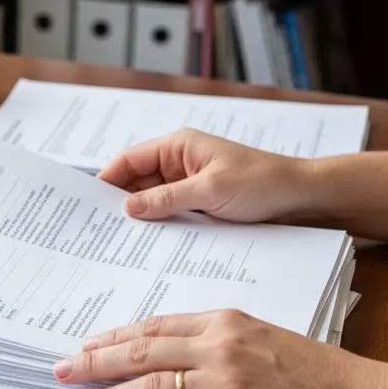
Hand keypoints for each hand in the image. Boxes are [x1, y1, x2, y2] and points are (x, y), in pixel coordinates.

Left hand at [54, 309, 387, 388]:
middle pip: (140, 354)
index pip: (151, 327)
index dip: (112, 338)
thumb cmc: (309, 368)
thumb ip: (207, 337)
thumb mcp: (255, 334)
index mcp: (222, 322)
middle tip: (61, 371)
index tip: (83, 345)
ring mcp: (227, 387)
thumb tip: (157, 348)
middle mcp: (219, 349)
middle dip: (94, 362)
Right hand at [98, 128, 312, 223]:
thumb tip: (127, 207)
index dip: (106, 179)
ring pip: (149, 200)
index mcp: (178, 146)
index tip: (87, 202)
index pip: (129, 160)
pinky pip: (167, 213)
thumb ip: (166, 199)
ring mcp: (186, 184)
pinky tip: (145, 242)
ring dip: (138, 217)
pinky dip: (156, 225)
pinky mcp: (195, 203)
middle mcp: (178, 162)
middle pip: (134, 182)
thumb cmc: (261, 183)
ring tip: (115, 238)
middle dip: (118, 202)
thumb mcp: (210, 190)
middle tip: (97, 227)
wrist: (300, 198)